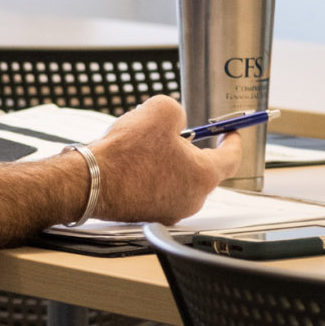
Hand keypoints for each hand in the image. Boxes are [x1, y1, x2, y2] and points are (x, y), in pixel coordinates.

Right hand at [89, 96, 242, 224]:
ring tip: (141, 147)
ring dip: (167, 162)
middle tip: (169, 133)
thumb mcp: (160, 111)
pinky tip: (132, 164)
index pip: (231, 157)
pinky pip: (159, 190)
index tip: (231, 133)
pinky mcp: (149, 215)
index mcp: (203, 175)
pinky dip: (151, 176)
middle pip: (200, 168)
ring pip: (178, 179)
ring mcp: (170, 210)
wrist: (91, 182)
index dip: (233, 140)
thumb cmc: (126, 153)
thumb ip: (178, 112)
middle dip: (188, 148)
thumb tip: (175, 122)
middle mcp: (191, 199)